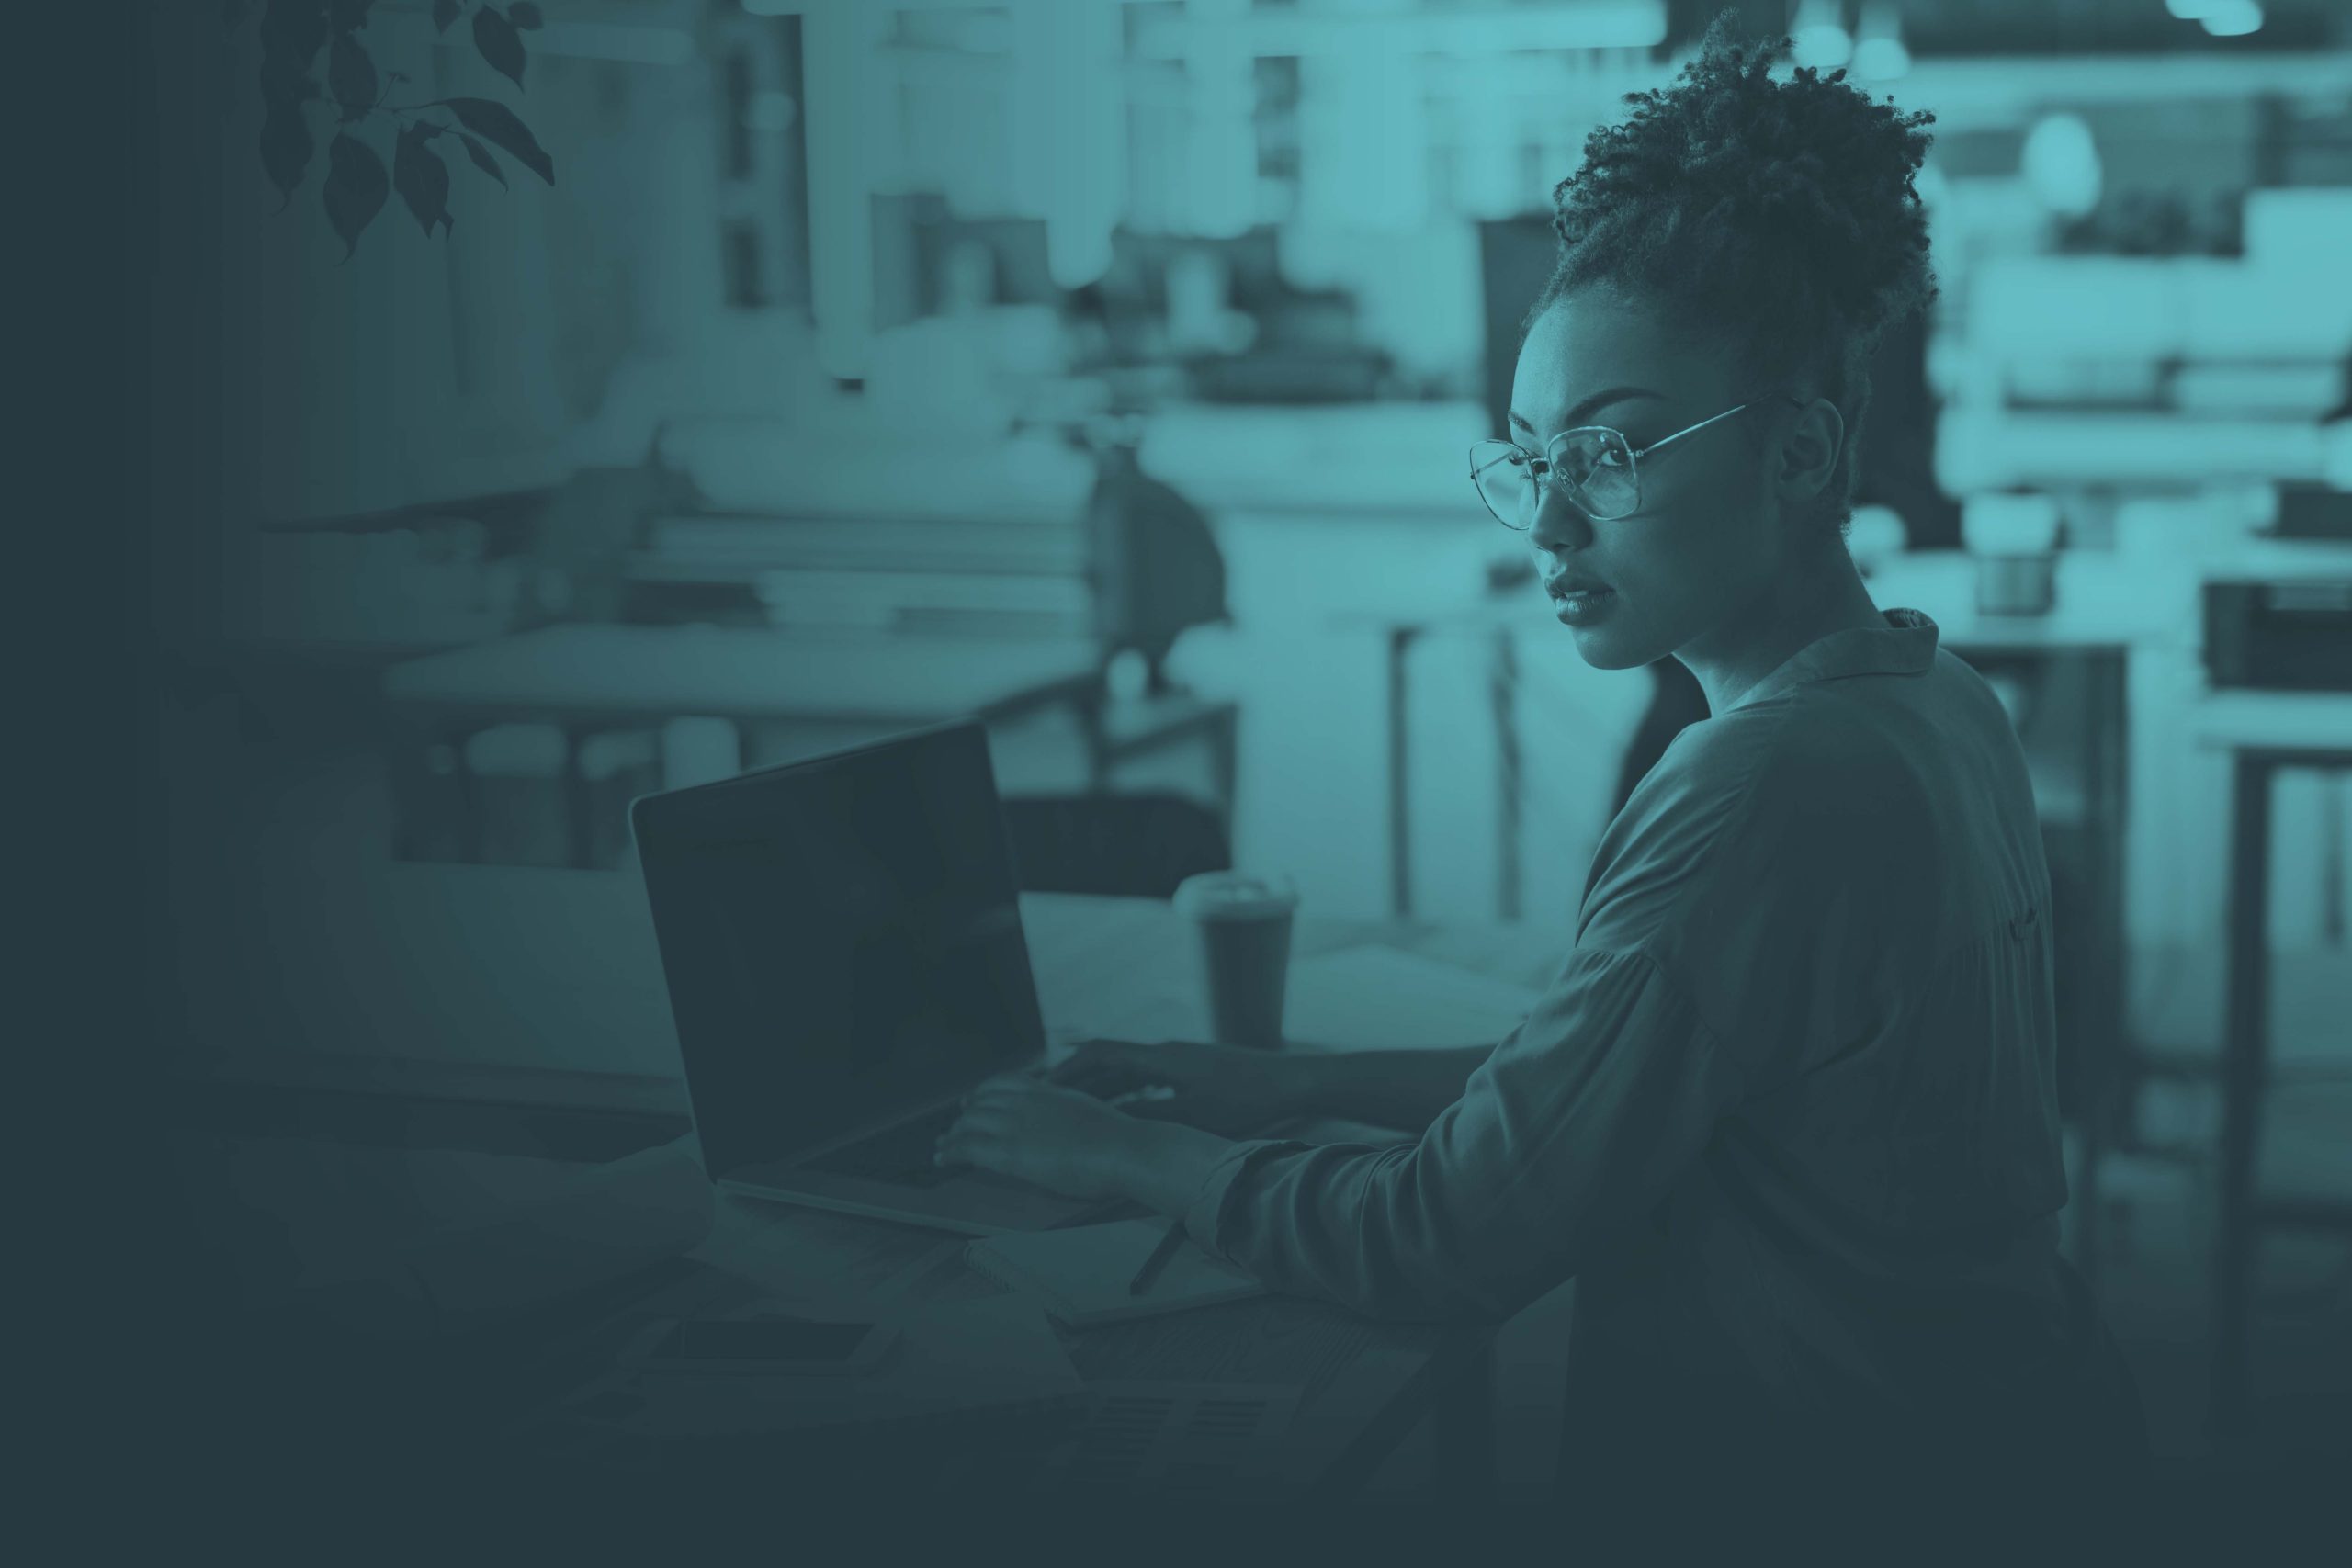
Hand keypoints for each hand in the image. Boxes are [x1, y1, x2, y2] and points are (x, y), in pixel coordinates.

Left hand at [933, 1074, 1146, 1200]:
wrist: (1124, 1149)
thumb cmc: (1117, 1137)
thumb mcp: (1085, 1110)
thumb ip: (1063, 1110)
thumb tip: (1060, 1119)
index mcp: (1046, 1092)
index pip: (1002, 1083)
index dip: (981, 1092)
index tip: (972, 1101)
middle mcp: (1026, 1103)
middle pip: (980, 1103)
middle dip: (962, 1117)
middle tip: (952, 1129)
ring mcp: (1017, 1125)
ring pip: (969, 1123)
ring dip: (952, 1136)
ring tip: (942, 1147)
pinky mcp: (1011, 1152)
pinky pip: (968, 1148)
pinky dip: (950, 1152)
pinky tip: (943, 1159)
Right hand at [1047, 1038, 1313, 1137]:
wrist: (1291, 1082)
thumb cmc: (1246, 1099)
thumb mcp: (1192, 1115)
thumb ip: (1148, 1117)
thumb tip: (1107, 1120)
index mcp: (1162, 1058)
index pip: (1102, 1053)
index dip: (1069, 1068)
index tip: (1043, 1085)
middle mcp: (1167, 1052)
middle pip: (1112, 1061)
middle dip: (1079, 1079)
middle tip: (1049, 1099)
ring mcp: (1182, 1060)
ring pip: (1131, 1071)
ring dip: (1104, 1086)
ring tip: (1078, 1107)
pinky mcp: (1195, 1070)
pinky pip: (1150, 1078)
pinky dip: (1130, 1091)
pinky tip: (1124, 1110)